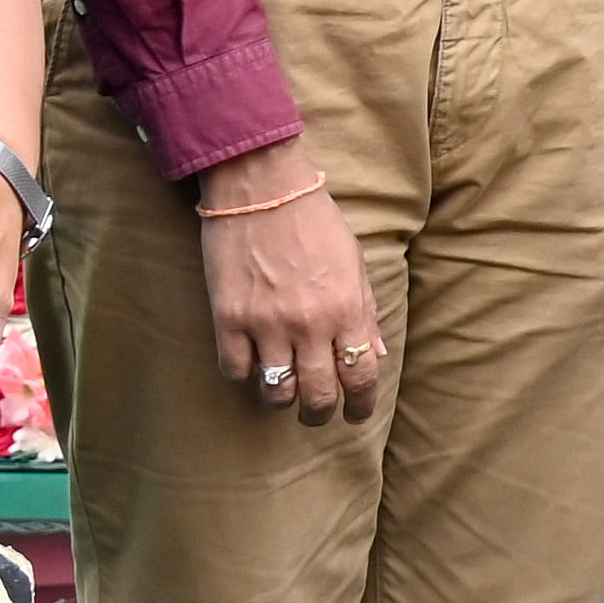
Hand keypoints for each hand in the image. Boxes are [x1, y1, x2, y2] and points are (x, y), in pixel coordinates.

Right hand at [195, 140, 385, 427]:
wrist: (262, 188)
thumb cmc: (314, 221)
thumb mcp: (353, 261)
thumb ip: (365, 310)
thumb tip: (375, 352)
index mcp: (346, 308)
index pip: (361, 375)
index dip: (361, 404)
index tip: (357, 414)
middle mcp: (310, 324)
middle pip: (318, 396)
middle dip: (320, 414)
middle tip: (317, 414)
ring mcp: (266, 324)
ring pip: (276, 392)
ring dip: (282, 400)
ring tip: (284, 393)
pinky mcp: (228, 318)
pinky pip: (236, 371)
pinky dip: (245, 376)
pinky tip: (252, 366)